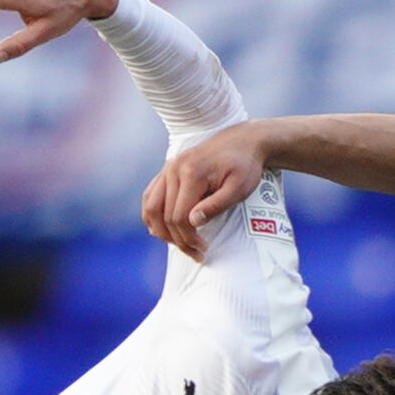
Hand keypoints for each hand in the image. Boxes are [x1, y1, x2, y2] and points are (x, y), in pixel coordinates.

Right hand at [140, 122, 269, 260]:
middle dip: (178, 240)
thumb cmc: (245, 166)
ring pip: (150, 207)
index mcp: (192, 173)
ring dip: (161, 231)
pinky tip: (161, 230)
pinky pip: (150, 196)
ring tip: (180, 244)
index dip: (188, 238)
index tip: (203, 249)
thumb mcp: (239, 188)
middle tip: (196, 253)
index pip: (179, 216)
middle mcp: (174, 169)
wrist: (242, 141)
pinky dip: (152, 215)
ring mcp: (168, 168)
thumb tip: (193, 222)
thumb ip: (216, 205)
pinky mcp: (167, 170)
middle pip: (164, 215)